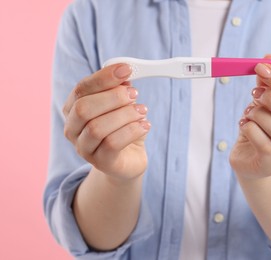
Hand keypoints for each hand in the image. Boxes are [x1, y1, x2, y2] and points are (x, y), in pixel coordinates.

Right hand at [62, 64, 150, 179]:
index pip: (81, 89)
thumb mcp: (122, 105)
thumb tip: (124, 75)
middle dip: (112, 97)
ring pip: (97, 128)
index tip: (126, 69)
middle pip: (83, 109)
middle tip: (134, 94)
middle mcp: (72, 129)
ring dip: (124, 115)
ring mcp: (84, 148)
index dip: (103, 77)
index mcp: (73, 109)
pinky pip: (112, 144)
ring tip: (143, 111)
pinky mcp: (101, 162)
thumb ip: (120, 89)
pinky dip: (132, 130)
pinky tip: (145, 125)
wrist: (128, 158)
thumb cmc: (122, 127)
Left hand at [229, 55, 270, 178]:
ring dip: (259, 115)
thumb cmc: (263, 129)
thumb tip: (269, 58)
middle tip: (255, 94)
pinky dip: (250, 128)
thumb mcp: (267, 105)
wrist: (252, 160)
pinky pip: (263, 144)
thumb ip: (269, 84)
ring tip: (249, 112)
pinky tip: (244, 124)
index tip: (260, 68)